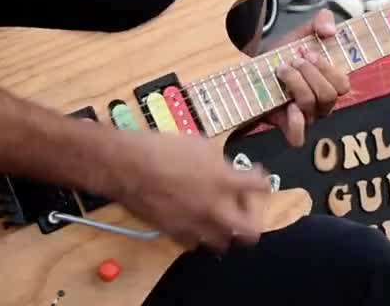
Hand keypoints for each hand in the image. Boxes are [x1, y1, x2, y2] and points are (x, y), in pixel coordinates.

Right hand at [108, 129, 272, 252]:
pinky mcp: (175, 233)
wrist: (128, 166)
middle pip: (250, 231)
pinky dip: (198, 235)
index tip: (256, 176)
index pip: (260, 186)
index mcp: (225, 181)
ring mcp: (195, 225)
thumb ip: (220, 163)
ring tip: (221, 218)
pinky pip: (194, 244)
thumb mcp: (201, 146)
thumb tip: (226, 170)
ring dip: (226, 230)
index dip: (261, 180)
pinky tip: (194, 221)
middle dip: (252, 219)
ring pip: (223, 243)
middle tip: (245, 208)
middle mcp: (215, 209)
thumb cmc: (163, 148)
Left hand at [266, 9, 349, 146]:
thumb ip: (321, 21)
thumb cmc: (285, 53)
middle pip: (328, 95)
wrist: (256, 68)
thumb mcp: (302, 32)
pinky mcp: (287, 126)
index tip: (308, 52)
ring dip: (295, 83)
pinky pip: (298, 136)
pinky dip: (295, 122)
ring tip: (281, 69)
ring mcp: (306, 116)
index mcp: (331, 82)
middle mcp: (322, 102)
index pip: (343, 84)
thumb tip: (330, 30)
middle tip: (293, 59)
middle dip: (310, 73)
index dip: (328, 69)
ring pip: (311, 106)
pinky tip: (286, 105)